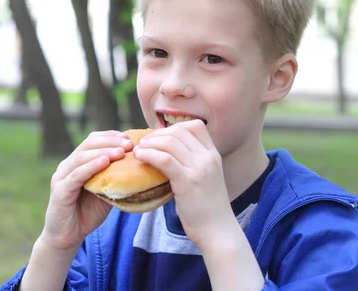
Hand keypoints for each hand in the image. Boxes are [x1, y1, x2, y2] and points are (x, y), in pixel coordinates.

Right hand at [39, 131, 132, 251]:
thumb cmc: (87, 213)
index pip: (92, 140)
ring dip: (103, 152)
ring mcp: (61, 177)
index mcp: (77, 162)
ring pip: (82, 157)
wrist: (66, 238)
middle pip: (88, 144)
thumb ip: (114, 178)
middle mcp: (67, 166)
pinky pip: (76, 175)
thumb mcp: (105, 192)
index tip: (128, 137)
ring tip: (121, 151)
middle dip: (110, 142)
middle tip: (129, 144)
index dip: (110, 136)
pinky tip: (104, 162)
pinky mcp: (59, 191)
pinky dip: (91, 166)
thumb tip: (139, 167)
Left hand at [133, 120, 236, 247]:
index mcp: (214, 155)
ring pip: (170, 142)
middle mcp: (208, 158)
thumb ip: (192, 164)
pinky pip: (164, 159)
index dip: (174, 128)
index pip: (195, 126)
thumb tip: (166, 154)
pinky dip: (149, 154)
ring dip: (150, 143)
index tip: (160, 138)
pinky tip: (140, 158)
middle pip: (179, 131)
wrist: (218, 231)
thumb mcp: (206, 178)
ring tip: (139, 151)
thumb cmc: (207, 208)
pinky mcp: (187, 182)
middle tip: (144, 144)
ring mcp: (199, 169)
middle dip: (158, 134)